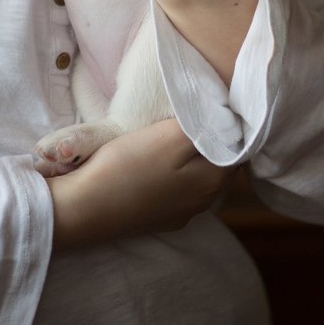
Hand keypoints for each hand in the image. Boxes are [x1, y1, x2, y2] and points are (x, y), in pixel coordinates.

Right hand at [47, 118, 230, 248]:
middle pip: (219, 164)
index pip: (238, 148)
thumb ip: (203, 128)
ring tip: (174, 135)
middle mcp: (203, 202)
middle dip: (212, 141)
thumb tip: (227, 120)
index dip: (228, 126)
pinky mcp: (157, 218)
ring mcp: (179, 214)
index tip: (213, 106)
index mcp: (212, 181)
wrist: (85, 206)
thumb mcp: (169, 137)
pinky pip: (176, 191)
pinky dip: (174, 175)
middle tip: (193, 115)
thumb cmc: (127, 166)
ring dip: (192, 158)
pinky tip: (155, 164)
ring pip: (197, 178)